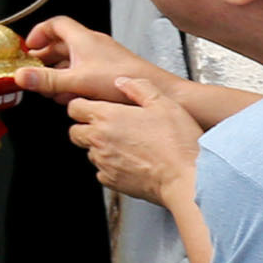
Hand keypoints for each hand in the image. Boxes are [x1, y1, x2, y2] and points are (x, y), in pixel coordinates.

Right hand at [14, 16, 170, 106]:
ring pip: (73, 59)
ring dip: (59, 72)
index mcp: (83, 39)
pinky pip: (85, 71)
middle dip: (45, 57)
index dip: (39, 33)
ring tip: (50, 87)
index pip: (55, 24)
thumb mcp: (77, 81)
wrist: (157, 91)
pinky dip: (73, 80)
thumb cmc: (122, 80)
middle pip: (62, 43)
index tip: (29, 46)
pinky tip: (71, 96)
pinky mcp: (110, 71)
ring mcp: (103, 58)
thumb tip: (21, 76)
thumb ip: (47, 80)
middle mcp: (93, 44)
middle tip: (34, 69)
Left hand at [68, 73, 203, 205]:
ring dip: (100, 148)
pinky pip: (102, 171)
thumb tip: (122, 81)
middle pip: (75, 131)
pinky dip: (111, 167)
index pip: (74, 107)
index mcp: (107, 116)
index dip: (83, 105)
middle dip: (86, 127)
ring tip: (125, 146)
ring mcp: (103, 162)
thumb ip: (139, 88)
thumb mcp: (164, 104)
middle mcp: (99, 139)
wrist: (188, 179)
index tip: (94, 107)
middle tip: (108, 127)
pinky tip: (130, 162)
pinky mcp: (111, 181)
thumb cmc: (178, 143)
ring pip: (89, 152)